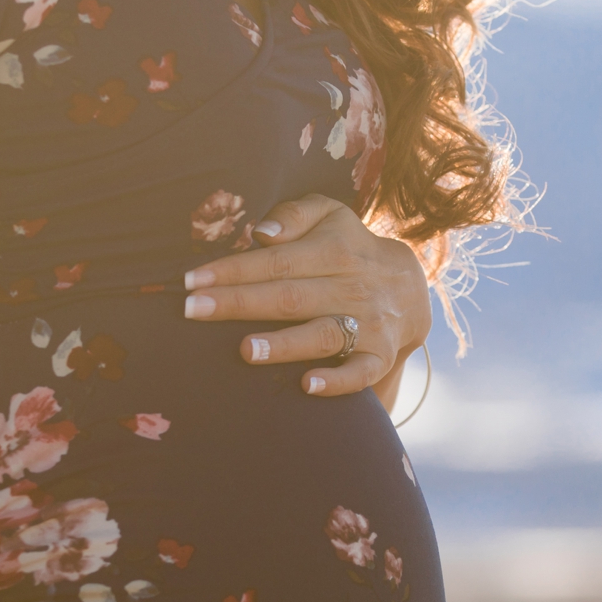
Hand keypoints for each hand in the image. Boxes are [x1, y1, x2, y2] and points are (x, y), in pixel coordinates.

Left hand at [180, 194, 428, 397]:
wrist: (409, 287)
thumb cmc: (349, 248)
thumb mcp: (330, 215)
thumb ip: (295, 215)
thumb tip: (261, 233)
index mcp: (334, 249)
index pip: (276, 261)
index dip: (233, 270)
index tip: (191, 281)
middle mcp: (352, 286)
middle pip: (290, 296)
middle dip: (239, 303)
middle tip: (193, 310)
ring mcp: (369, 324)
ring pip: (323, 334)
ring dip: (285, 343)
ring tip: (246, 350)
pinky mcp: (380, 355)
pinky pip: (362, 372)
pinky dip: (339, 380)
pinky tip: (309, 385)